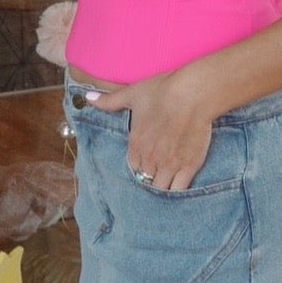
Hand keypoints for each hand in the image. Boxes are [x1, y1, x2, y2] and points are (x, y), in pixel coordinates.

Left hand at [92, 70, 213, 192]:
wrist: (193, 93)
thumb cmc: (163, 91)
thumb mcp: (131, 94)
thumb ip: (109, 101)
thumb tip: (88, 98)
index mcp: (135, 144)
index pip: (133, 167)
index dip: (140, 165)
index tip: (147, 161)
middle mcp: (150, 158)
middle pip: (146, 179)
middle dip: (151, 176)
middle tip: (158, 172)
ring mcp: (170, 164)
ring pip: (160, 188)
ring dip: (162, 185)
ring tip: (168, 180)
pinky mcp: (189, 166)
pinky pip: (179, 190)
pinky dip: (177, 191)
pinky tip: (178, 184)